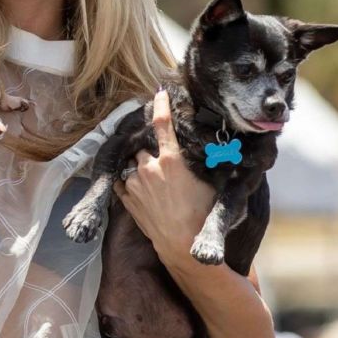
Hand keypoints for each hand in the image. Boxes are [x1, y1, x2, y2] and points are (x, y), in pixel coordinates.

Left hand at [113, 89, 215, 264]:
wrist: (182, 244)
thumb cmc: (201, 215)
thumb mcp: (210, 183)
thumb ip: (205, 162)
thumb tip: (215, 149)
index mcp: (172, 160)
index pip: (164, 124)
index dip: (161, 105)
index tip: (159, 93)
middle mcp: (149, 167)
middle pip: (144, 146)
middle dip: (150, 149)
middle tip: (161, 161)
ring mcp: (135, 183)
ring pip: (133, 164)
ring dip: (140, 167)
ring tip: (154, 181)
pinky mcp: (126, 199)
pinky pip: (122, 181)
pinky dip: (129, 180)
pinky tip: (140, 187)